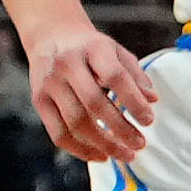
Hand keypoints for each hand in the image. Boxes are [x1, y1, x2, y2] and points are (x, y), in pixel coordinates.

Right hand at [23, 23, 156, 163]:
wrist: (50, 35)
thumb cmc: (88, 47)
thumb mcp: (115, 51)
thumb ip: (134, 75)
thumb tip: (151, 100)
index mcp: (92, 49)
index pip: (115, 77)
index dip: (133, 102)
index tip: (148, 120)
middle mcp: (67, 65)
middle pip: (94, 104)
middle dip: (120, 129)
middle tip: (139, 144)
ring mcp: (50, 84)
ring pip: (75, 123)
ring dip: (102, 144)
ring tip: (123, 154)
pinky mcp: (39, 100)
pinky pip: (58, 133)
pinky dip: (79, 149)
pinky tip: (99, 155)